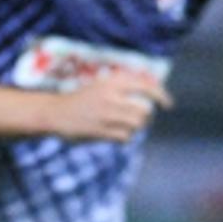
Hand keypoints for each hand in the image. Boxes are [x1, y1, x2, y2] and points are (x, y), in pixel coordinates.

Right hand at [51, 70, 172, 142]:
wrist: (54, 113)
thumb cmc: (80, 100)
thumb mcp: (101, 85)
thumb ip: (124, 85)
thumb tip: (154, 90)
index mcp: (112, 82)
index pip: (147, 87)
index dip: (162, 96)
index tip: (168, 105)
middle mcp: (111, 96)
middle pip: (144, 111)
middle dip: (144, 119)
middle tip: (137, 121)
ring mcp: (105, 114)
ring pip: (136, 125)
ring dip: (134, 129)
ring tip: (125, 128)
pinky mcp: (100, 130)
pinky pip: (125, 137)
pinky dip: (124, 138)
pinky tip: (116, 136)